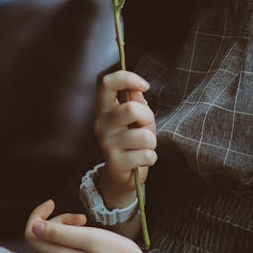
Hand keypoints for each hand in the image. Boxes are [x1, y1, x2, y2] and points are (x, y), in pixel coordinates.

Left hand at [25, 200, 155, 252]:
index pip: (32, 235)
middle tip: (79, 216)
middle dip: (55, 219)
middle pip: (42, 236)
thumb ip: (61, 234)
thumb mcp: (90, 238)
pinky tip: (85, 230)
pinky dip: (71, 232)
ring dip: (65, 224)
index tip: (52, 203)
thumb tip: (34, 228)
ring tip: (84, 221)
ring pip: (54, 239)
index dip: (37, 216)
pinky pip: (64, 244)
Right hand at [95, 70, 156, 196]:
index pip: (106, 83)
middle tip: (145, 127)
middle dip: (148, 117)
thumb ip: (137, 102)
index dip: (127, 78)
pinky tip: (141, 160)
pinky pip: (146, 155)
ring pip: (144, 136)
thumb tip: (137, 89)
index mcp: (105, 108)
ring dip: (151, 142)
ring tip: (143, 147)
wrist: (123, 175)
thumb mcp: (138, 118)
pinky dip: (151, 158)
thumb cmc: (133, 140)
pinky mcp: (114, 163)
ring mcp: (106, 143)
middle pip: (131, 109)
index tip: (144, 86)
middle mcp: (101, 123)